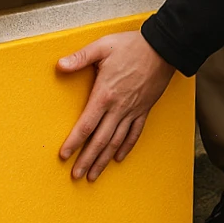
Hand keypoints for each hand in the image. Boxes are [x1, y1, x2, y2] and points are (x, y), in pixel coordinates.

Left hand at [57, 30, 174, 180]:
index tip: (64, 156)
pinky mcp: (145, 109)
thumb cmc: (132, 46)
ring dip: (104, 160)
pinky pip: (134, 133)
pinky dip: (126, 147)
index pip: (85, 125)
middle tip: (76, 176)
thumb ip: (80, 57)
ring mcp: (133, 110)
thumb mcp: (102, 46)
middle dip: (87, 160)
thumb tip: (60, 65)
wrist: (163, 48)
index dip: (73, 143)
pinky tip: (118, 158)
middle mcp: (118, 107)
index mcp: (104, 94)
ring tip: (94, 175)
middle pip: (99, 140)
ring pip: (116, 141)